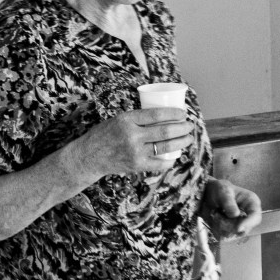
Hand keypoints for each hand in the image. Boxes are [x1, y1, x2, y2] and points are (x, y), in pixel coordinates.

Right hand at [75, 108, 194, 177]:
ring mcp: (135, 152)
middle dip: (183, 128)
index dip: (174, 113)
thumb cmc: (105, 134)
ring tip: (188, 138)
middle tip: (190, 126)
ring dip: (181, 142)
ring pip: (165, 147)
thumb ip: (138, 118)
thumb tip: (165, 115)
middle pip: (165, 131)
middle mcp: (132, 136)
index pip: (156, 114)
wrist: (89, 156)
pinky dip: (170, 160)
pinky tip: (176, 155)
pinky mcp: (136, 166)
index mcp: (127, 120)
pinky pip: (159, 164)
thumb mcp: (119, 119)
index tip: (183, 113)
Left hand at [201, 178, 262, 239]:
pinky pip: (227, 235)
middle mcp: (249, 214)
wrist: (211, 194)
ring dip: (222, 225)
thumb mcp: (223, 192)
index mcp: (251, 202)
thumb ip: (229, 202)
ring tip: (216, 213)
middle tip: (217, 213)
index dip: (248, 223)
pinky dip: (219, 228)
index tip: (238, 228)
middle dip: (229, 224)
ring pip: (234, 233)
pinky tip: (216, 219)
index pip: (256, 216)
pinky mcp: (233, 229)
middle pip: (244, 228)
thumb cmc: (220, 190)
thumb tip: (235, 215)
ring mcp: (241, 223)